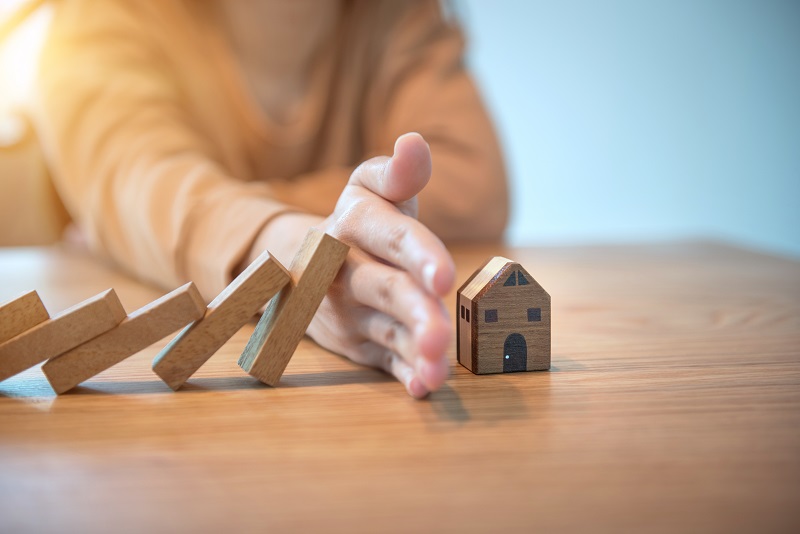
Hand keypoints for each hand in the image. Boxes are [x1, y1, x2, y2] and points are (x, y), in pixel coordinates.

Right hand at [247, 133, 454, 397]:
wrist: (305, 262)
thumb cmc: (361, 222)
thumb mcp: (371, 190)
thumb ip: (398, 174)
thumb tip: (415, 144)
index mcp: (353, 222)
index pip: (390, 235)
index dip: (418, 254)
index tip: (442, 277)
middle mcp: (344, 268)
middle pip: (385, 289)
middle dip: (414, 312)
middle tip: (440, 337)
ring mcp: (348, 310)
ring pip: (386, 330)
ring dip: (413, 351)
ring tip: (438, 373)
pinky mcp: (357, 341)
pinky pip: (381, 360)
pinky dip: (401, 375)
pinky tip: (421, 388)